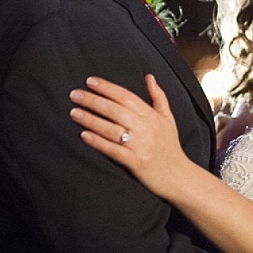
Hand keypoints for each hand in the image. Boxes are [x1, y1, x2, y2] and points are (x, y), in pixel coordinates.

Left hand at [69, 75, 194, 198]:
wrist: (178, 175)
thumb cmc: (170, 146)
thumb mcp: (168, 118)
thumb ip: (158, 96)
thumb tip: (149, 77)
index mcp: (152, 116)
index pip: (126, 96)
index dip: (107, 87)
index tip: (90, 81)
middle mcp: (145, 128)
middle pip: (116, 110)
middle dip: (93, 100)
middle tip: (74, 94)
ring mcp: (140, 145)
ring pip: (112, 129)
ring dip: (91, 120)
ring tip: (74, 112)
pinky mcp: (135, 162)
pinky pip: (113, 150)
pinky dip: (98, 142)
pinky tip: (84, 135)